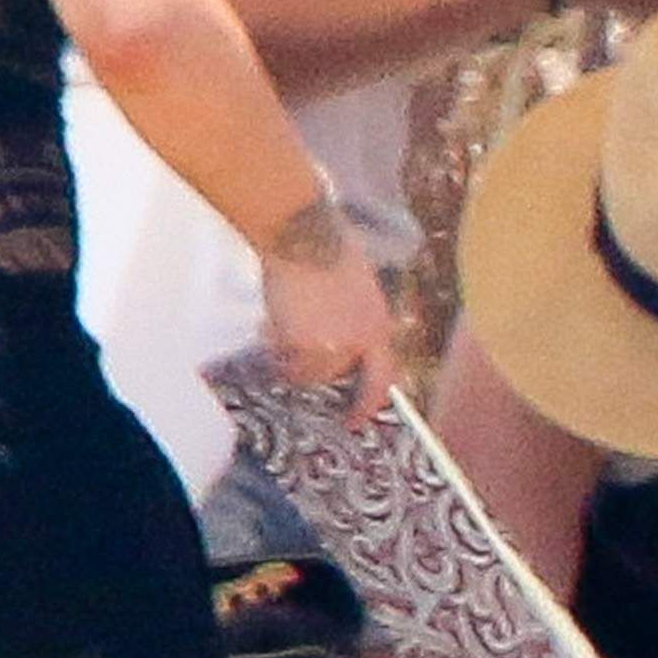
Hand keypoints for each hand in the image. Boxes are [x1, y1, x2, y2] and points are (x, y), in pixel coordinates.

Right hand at [257, 201, 394, 421]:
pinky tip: (274, 319)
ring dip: (291, 354)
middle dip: (313, 367)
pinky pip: (284, 359)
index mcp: (378, 325)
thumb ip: (354, 320)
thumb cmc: (328, 250)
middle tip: (295, 352)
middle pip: (333, 375)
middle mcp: (360, 341)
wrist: (305, 236)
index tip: (354, 421)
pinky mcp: (305, 344)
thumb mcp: (358, 289)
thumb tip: (339, 343)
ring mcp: (332, 345)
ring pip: (305, 371)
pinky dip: (276, 345)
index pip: (382, 377)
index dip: (368, 403)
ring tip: (283, 323)